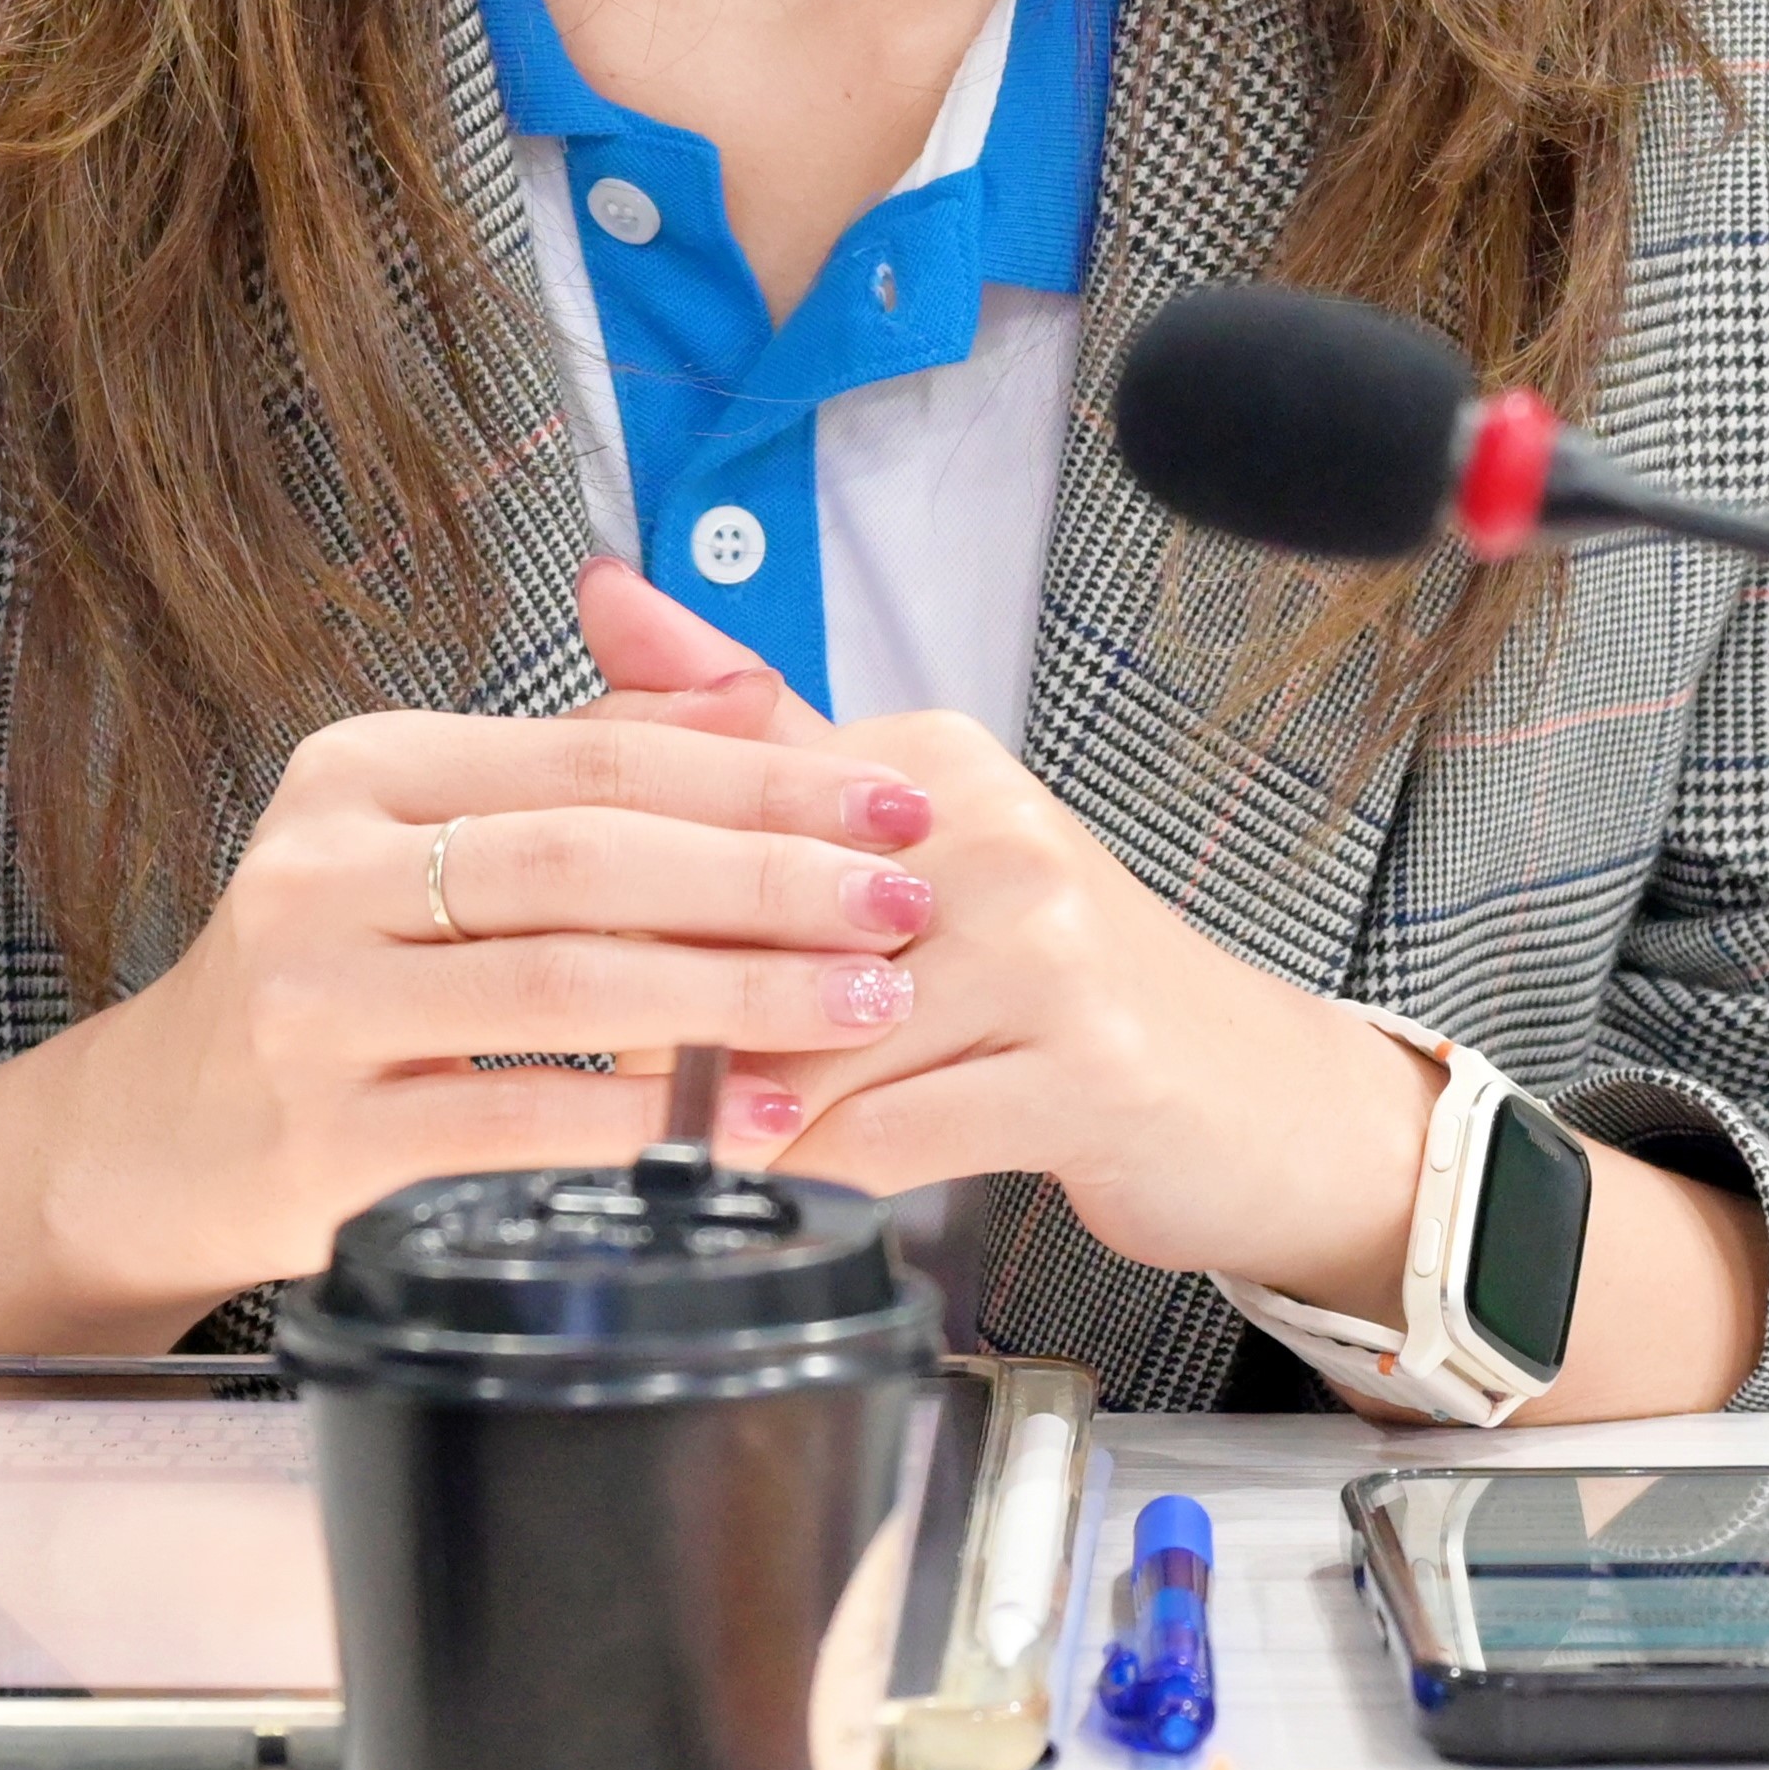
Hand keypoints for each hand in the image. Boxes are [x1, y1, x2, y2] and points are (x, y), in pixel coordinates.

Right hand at [0, 662, 944, 1352]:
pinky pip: (517, 1118)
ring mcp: (313, 1003)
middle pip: (588, 857)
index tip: (891, 806)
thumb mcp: (437, 838)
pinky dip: (648, 1117)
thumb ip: (590, 761)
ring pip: (563, 982)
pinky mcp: (323, 1136)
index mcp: (365, 768)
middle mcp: (323, 867)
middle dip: (770, 881)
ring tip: (862, 1004)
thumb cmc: (337, 975)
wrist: (163, 1134)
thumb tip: (754, 689)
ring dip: (736, 996)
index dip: (759, 778)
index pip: (597, 754)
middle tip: (902, 906)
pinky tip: (750, 1123)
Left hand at [578, 561, 1768, 1413]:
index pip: (729, 802)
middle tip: (556, 1049)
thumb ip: (751, 727)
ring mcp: (1047, 950)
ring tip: (662, 1129)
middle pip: (758, 917)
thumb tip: (606, 588)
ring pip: (816, 1035)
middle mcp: (990, 834)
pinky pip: (897, 1133)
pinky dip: (822, 1167)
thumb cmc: (1042, 975)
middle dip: (652, 993)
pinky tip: (779, 1180)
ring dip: (730, 1098)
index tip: (527, 935)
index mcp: (929, 762)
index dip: (618, 883)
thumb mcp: (903, 838)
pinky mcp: (1083, 1069)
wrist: (1241, 1090)